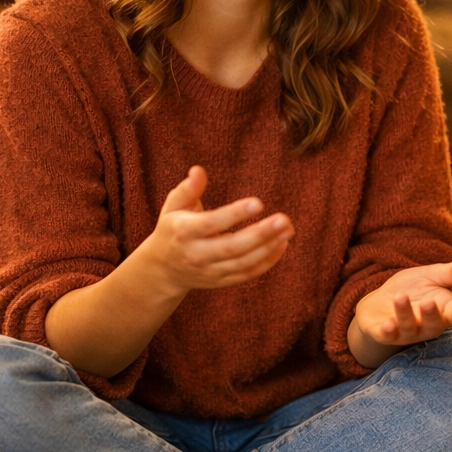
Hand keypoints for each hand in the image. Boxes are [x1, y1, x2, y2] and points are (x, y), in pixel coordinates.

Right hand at [143, 165, 294, 298]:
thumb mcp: (174, 206)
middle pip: (232, 247)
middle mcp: (196, 254)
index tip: (258, 202)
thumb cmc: (173, 228)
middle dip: (260, 234)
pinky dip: (267, 262)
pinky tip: (282, 244)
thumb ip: (188, 189)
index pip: (211, 223)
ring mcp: (209, 271)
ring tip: (289, 230)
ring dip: (269, 247)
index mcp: (183, 232)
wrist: (162, 269)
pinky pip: (247, 274)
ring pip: (243, 263)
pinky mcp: (221, 281)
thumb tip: (198, 170)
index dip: (235, 214)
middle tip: (284, 219)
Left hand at [348, 257, 451, 367]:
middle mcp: (427, 327)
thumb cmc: (413, 289)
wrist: (381, 300)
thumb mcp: (433, 276)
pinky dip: (387, 332)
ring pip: (409, 329)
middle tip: (428, 302)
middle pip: (433, 326)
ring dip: (405, 315)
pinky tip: (387, 325)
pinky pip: (387, 337)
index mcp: (443, 312)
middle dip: (431, 315)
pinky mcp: (384, 334)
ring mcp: (406, 333)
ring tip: (400, 298)